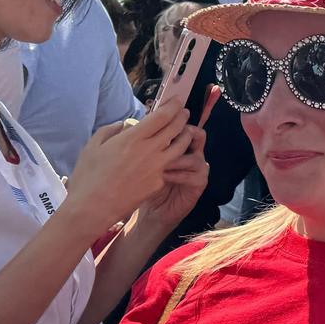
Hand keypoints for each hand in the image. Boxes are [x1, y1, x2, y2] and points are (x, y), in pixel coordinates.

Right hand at [62, 103, 204, 232]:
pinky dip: (172, 158)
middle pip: (175, 128)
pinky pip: (169, 165)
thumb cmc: (88, 176)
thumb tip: (125, 124)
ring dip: (185, 136)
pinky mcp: (159, 182)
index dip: (172, 106)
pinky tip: (171, 156)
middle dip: (182, 117)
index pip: (162, 116)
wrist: (93, 208)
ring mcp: (157, 167)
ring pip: (180, 147)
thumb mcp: (92, 146)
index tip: (176, 102)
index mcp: (133, 138)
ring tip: (185, 131)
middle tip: (184, 112)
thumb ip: (110, 130)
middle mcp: (150, 150)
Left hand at [135, 92, 214, 235]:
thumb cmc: (144, 184)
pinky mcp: (197, 185)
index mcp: (175, 145)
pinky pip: (195, 175)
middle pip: (196, 134)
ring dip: (179, 158)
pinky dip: (180, 174)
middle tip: (169, 135)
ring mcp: (196, 169)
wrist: (153, 211)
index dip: (176, 116)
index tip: (167, 112)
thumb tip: (127, 123)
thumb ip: (136, 142)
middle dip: (184, 133)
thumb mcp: (137, 160)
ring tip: (164, 162)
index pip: (181, 124)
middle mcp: (190, 154)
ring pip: (196, 156)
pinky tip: (165, 176)